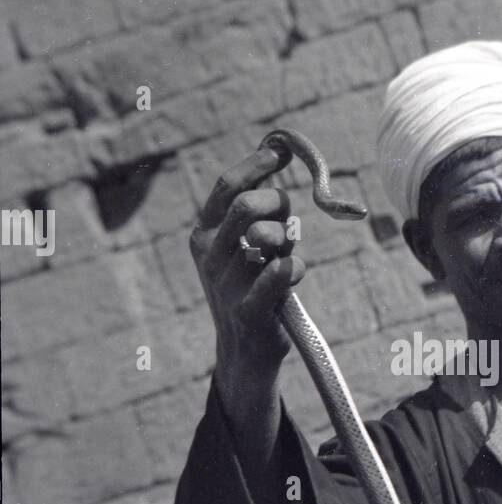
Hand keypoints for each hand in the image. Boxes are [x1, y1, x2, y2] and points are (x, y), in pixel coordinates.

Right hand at [189, 147, 306, 387]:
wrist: (245, 349)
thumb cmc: (254, 286)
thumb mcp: (247, 246)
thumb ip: (259, 211)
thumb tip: (274, 157)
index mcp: (204, 234)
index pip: (228, 187)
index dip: (256, 165)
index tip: (280, 154)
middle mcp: (208, 255)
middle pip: (247, 204)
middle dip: (277, 203)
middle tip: (288, 220)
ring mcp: (225, 283)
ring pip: (270, 235)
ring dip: (288, 240)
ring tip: (284, 256)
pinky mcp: (248, 309)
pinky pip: (282, 270)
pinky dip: (296, 266)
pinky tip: (292, 275)